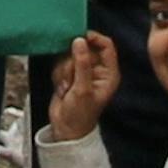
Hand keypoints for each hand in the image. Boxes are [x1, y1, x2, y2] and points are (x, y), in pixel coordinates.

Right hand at [47, 30, 122, 144]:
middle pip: (84, 48)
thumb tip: (79, 40)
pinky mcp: (69, 74)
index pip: (106, 45)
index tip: (79, 37)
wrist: (65, 130)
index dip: (93, 38)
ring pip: (70, 55)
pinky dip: (59, 75)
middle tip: (70, 77)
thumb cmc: (80, 114)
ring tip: (66, 87)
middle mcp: (97, 69)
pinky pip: (61, 64)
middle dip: (73, 61)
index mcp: (108, 72)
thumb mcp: (82, 89)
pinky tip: (62, 89)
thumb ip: (81, 63)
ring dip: (64, 70)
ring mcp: (82, 71)